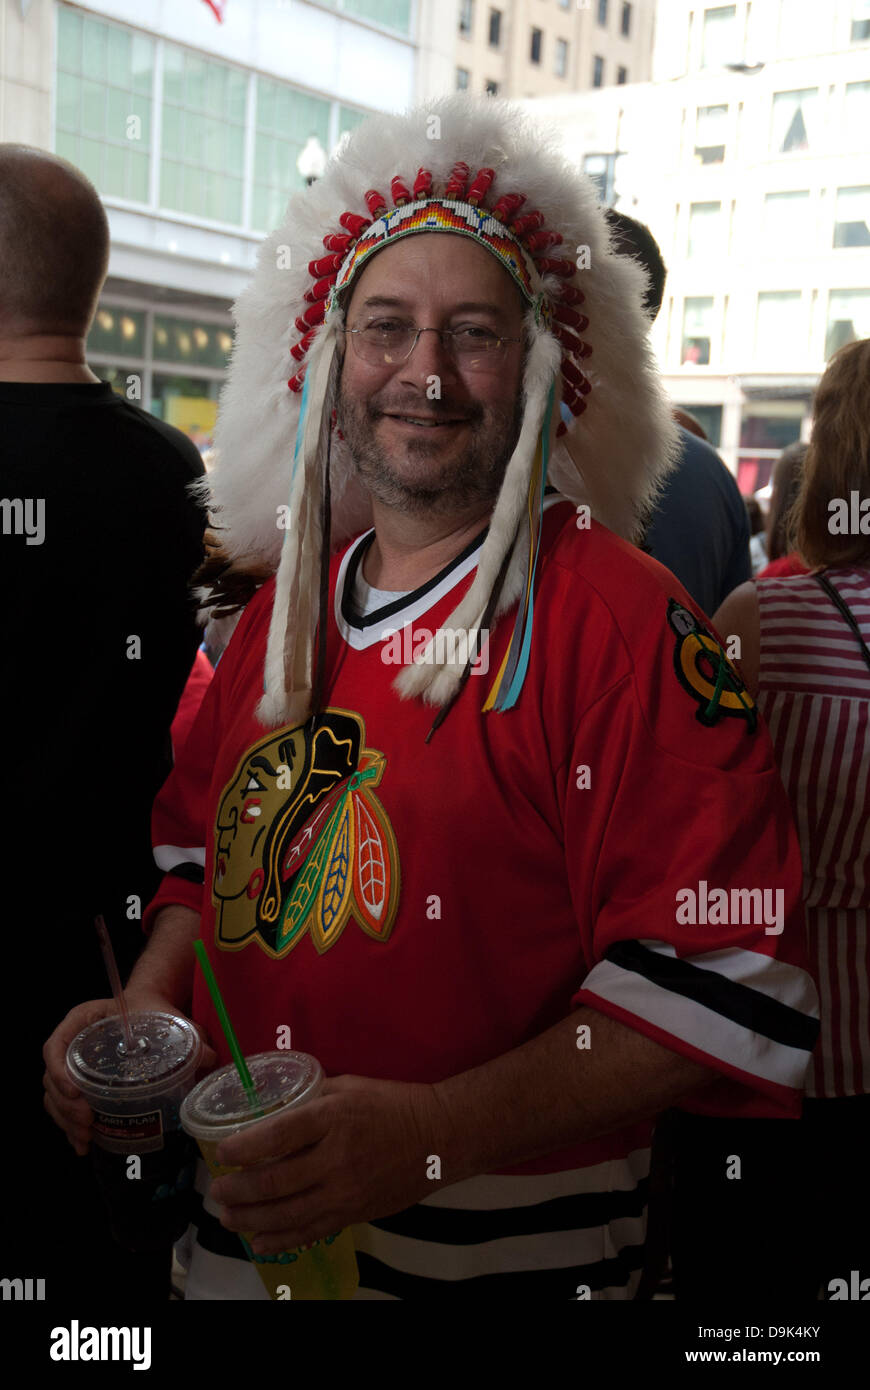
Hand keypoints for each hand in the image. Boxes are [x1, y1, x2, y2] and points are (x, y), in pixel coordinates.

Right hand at [42, 993, 216, 1155]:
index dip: (58, 1070)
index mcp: (82, 1021)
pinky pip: (63, 1107)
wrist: (147, 1009)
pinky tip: (84, 1145)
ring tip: (86, 1138)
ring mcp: (71, 1065)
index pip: (55, 1045)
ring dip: (66, 1121)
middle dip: (65, 1106)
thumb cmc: (150, 1011)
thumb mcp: (167, 1019)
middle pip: (51, 1078)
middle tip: (87, 1122)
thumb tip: (209, 1057)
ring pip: (54, 1097)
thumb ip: (188, 1036)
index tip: (74, 1092)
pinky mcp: (78, 1084)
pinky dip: (70, 1127)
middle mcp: (71, 1042)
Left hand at [210, 1074, 448, 1253]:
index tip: (222, 1152)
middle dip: (239, 1190)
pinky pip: (311, 1232)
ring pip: (288, 1214)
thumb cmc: (393, 1104)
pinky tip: (260, 1241)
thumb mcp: (349, 1086)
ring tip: (228, 1217)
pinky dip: (282, 1240)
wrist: (440, 1137)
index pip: (278, 1136)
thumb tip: (272, 1105)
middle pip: (275, 1181)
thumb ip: (311, 1096)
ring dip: (252, 1219)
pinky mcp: (355, 1214)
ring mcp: (346, 1192)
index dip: (244, 1148)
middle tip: (217, 1190)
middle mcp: (336, 1158)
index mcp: (333, 1118)